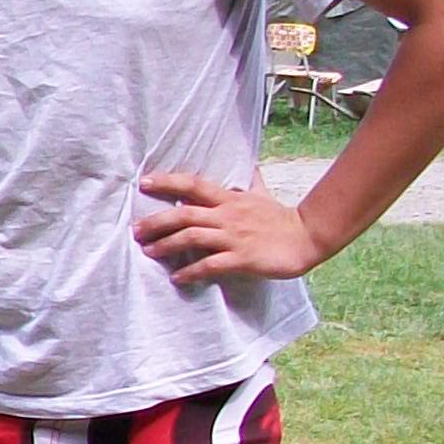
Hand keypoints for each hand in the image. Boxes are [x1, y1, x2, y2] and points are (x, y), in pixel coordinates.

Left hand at [133, 171, 328, 287]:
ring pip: (193, 237)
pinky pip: (211, 265)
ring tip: (149, 252)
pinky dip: (191, 272)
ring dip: (167, 245)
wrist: (308, 237)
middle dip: (156, 221)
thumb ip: (248, 182)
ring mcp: (235, 237)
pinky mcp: (243, 258)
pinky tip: (178, 278)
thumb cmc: (280, 217)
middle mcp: (228, 216)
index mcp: (230, 199)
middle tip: (135, 230)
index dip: (168, 181)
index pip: (193, 185)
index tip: (144, 182)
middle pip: (185, 213)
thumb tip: (247, 166)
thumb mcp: (261, 194)